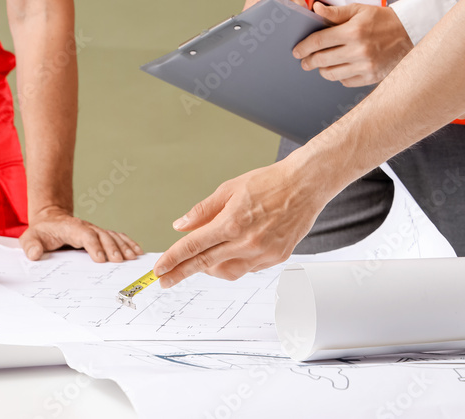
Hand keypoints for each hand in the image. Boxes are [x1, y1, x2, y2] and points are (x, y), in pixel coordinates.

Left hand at [19, 205, 142, 262]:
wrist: (49, 220)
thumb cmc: (41, 231)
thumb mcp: (30, 237)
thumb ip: (31, 245)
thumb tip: (34, 254)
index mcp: (70, 228)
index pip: (84, 234)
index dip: (93, 245)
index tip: (100, 259)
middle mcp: (85, 227)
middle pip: (102, 235)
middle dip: (112, 247)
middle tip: (120, 261)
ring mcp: (94, 230)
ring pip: (111, 235)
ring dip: (123, 245)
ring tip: (133, 256)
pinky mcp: (99, 235)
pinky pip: (116, 236)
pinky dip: (127, 242)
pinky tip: (136, 250)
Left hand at [153, 160, 329, 287]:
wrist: (304, 185)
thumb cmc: (269, 183)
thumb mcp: (228, 189)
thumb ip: (202, 211)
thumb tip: (181, 226)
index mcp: (232, 222)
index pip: (194, 246)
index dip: (173, 259)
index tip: (159, 269)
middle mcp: (247, 242)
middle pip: (205, 264)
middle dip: (182, 273)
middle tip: (165, 280)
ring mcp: (263, 253)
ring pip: (227, 272)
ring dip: (210, 268)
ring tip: (204, 259)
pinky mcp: (277, 258)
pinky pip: (248, 268)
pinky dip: (235, 262)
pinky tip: (233, 251)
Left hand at [293, 2, 413, 86]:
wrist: (408, 33)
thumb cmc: (381, 19)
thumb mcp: (358, 10)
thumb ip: (335, 12)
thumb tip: (314, 9)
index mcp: (353, 31)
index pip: (319, 41)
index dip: (303, 47)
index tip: (296, 51)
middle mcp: (358, 50)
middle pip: (322, 60)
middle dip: (309, 61)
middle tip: (304, 61)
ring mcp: (365, 66)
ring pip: (331, 74)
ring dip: (322, 70)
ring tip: (321, 64)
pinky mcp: (371, 77)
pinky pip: (346, 81)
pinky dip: (339, 76)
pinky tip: (340, 68)